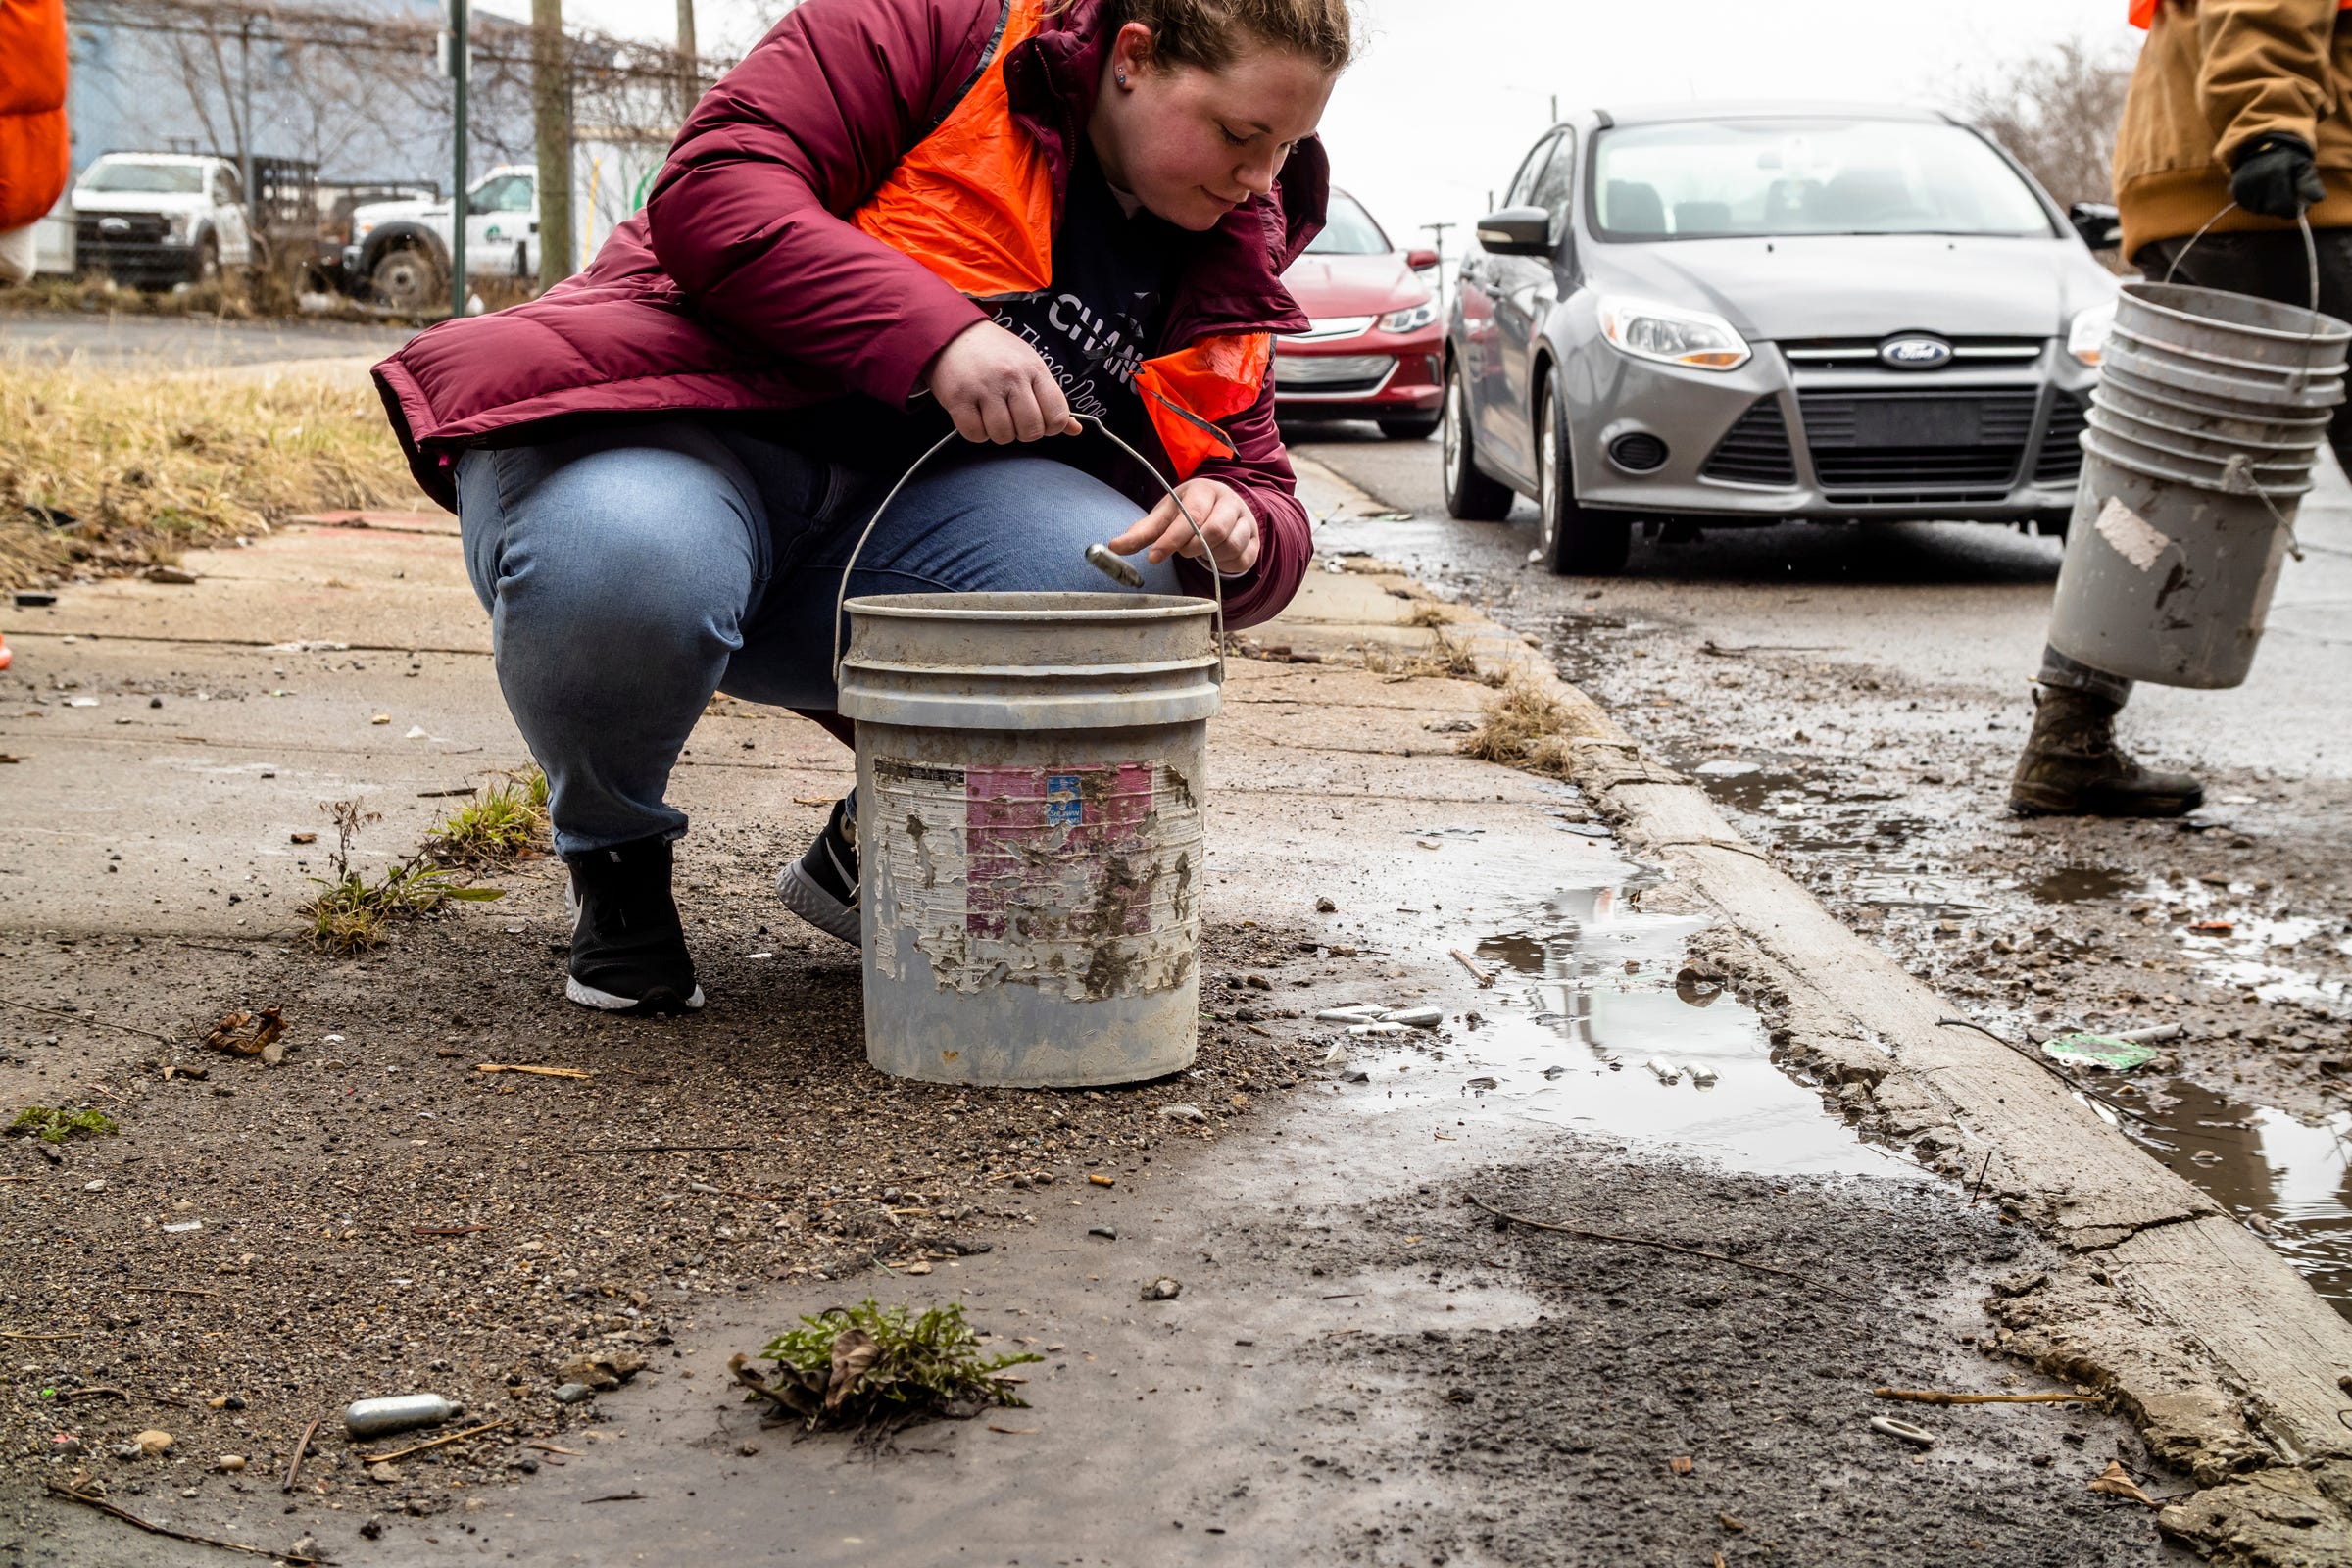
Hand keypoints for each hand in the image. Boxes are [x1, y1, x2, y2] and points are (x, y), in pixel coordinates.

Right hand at [924, 319, 1082, 443]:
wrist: (953, 332)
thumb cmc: (996, 353)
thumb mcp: (1030, 365)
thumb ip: (1051, 398)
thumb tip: (1075, 430)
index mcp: (1035, 369)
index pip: (1058, 415)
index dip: (1051, 427)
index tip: (1039, 420)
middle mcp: (1012, 377)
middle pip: (1031, 430)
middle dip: (1024, 433)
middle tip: (1013, 419)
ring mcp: (985, 387)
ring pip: (1003, 436)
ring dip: (998, 433)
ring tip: (992, 415)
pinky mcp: (959, 397)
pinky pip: (975, 434)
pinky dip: (976, 432)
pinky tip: (975, 416)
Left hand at [1105, 477, 1258, 575]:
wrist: (1223, 509)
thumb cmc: (1189, 512)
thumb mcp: (1164, 517)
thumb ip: (1141, 533)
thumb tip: (1113, 547)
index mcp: (1203, 490)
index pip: (1190, 515)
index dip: (1171, 539)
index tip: (1153, 557)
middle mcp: (1229, 501)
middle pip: (1214, 530)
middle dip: (1191, 547)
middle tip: (1182, 552)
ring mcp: (1246, 520)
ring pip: (1230, 545)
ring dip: (1209, 556)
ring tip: (1199, 550)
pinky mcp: (1255, 540)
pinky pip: (1242, 559)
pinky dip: (1225, 564)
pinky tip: (1216, 556)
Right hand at [2231, 134, 2325, 219]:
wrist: (2264, 145)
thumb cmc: (2289, 158)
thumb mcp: (2304, 166)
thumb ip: (2311, 182)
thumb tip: (2318, 199)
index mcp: (2274, 173)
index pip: (2285, 206)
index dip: (2295, 208)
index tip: (2302, 203)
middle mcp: (2256, 180)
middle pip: (2272, 209)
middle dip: (2282, 205)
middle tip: (2287, 192)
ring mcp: (2242, 186)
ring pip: (2260, 209)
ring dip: (2269, 204)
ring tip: (2274, 188)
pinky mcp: (2234, 190)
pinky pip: (2248, 206)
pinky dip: (2257, 202)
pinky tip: (2262, 190)